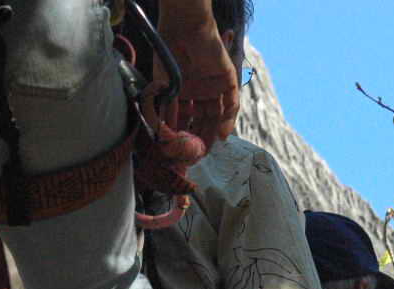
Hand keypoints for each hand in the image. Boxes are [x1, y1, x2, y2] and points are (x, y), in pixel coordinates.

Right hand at [155, 3, 239, 148]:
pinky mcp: (228, 80)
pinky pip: (231, 103)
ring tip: (207, 148)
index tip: (180, 152)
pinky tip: (221, 134)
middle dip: (200, 137)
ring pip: (217, 115)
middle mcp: (200, 91)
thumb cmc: (168, 52)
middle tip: (196, 155)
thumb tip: (162, 135)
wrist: (182, 28)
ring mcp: (214, 86)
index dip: (184, 134)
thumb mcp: (162, 85)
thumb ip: (164, 109)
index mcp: (184, 92)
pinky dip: (228, 119)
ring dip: (213, 132)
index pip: (186, 118)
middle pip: (203, 120)